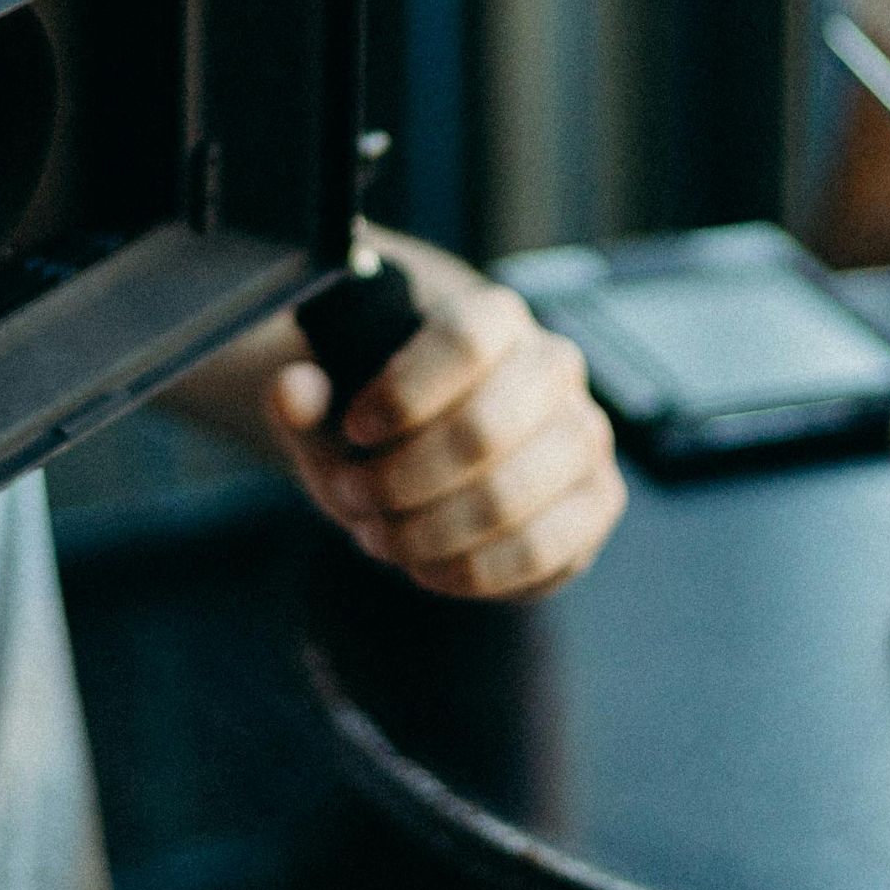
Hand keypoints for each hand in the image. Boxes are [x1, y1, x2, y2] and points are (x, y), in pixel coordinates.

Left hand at [267, 278, 623, 599]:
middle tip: (351, 497)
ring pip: (510, 499)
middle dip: (401, 480)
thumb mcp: (330, 410)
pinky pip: (542, 552)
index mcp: (495, 318)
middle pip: (484, 429)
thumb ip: (303, 397)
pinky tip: (427, 567)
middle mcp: (553, 367)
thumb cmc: (383, 427)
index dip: (403, 394)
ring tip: (379, 536)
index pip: (464, 341)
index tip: (354, 431)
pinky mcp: (597, 503)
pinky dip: (470, 571)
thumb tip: (292, 391)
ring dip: (428, 533)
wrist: (436, 459)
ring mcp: (585, 436)